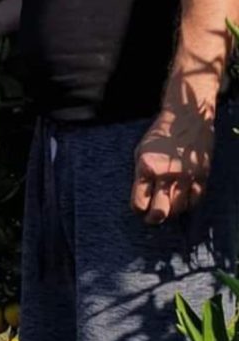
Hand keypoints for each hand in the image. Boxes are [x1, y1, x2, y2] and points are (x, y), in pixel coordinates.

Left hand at [131, 109, 214, 223]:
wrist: (186, 121)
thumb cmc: (159, 136)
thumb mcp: (141, 152)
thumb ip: (141, 176)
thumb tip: (142, 198)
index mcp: (147, 167)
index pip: (139, 201)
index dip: (138, 208)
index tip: (138, 209)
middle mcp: (166, 175)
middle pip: (160, 211)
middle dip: (153, 218)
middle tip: (150, 219)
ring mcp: (186, 178)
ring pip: (177, 209)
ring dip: (170, 212)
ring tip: (165, 208)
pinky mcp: (202, 178)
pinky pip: (194, 202)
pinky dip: (186, 205)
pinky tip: (180, 202)